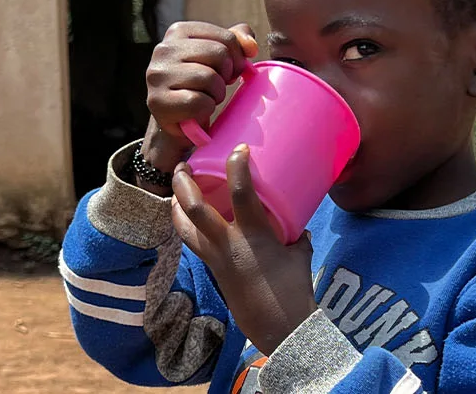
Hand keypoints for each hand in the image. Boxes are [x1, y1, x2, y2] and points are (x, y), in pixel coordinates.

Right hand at [142, 22, 259, 171]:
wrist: (179, 117)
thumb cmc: (201, 82)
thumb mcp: (219, 55)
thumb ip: (238, 40)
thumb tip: (251, 46)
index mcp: (178, 31)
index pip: (226, 37)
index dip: (237, 58)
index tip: (229, 70)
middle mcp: (163, 49)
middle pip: (219, 55)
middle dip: (226, 75)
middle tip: (217, 85)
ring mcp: (157, 75)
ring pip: (209, 78)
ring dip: (217, 93)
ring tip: (206, 96)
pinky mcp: (158, 101)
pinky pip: (199, 102)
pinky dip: (206, 109)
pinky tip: (196, 109)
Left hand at [168, 146, 316, 355]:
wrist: (277, 325)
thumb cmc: (294, 289)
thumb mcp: (299, 253)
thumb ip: (294, 232)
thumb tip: (294, 219)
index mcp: (254, 236)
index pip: (241, 193)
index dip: (237, 167)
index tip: (238, 150)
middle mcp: (229, 245)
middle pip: (194, 209)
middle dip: (184, 184)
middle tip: (184, 166)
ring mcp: (216, 259)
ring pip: (184, 229)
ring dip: (175, 206)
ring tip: (176, 190)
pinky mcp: (213, 270)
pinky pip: (192, 243)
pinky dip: (187, 227)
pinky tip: (190, 219)